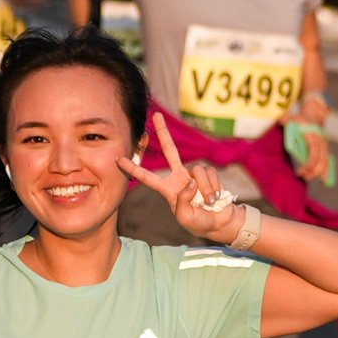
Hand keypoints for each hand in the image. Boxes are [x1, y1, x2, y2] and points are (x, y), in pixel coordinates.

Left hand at [124, 109, 252, 240]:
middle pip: (170, 149)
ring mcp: (194, 174)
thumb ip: (183, 200)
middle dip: (164, 132)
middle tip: (157, 114)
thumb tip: (189, 180)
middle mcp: (179, 177)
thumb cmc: (199, 222)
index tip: (118, 160)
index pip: (147, 177)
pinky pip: (209, 174)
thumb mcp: (185, 217)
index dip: (133, 169)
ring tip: (208, 203)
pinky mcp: (208, 174)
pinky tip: (215, 198)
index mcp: (167, 189)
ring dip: (205, 189)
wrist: (219, 222)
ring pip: (197, 171)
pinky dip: (214, 187)